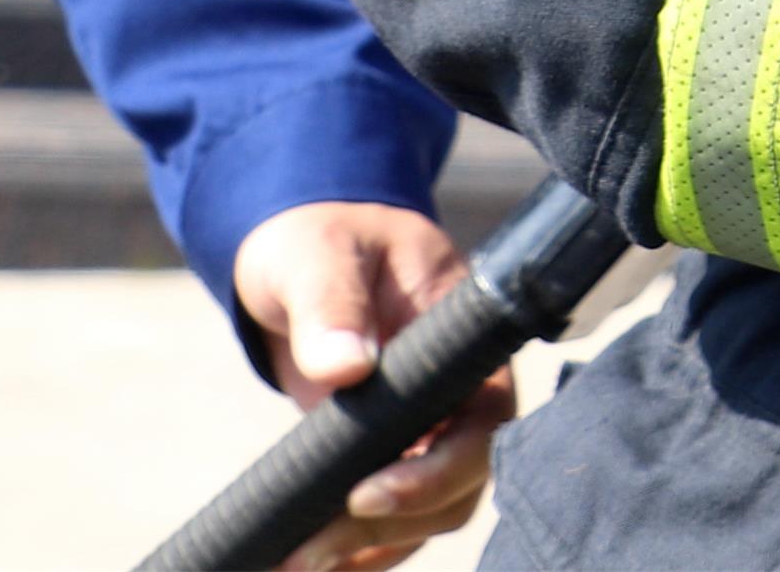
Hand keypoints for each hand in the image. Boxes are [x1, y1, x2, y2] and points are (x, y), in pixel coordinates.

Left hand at [231, 200, 502, 571]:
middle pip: (460, 486)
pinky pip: (392, 516)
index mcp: (466, 346)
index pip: (484, 427)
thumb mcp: (320, 255)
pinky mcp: (384, 452)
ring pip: (429, 514)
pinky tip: (311, 564)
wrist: (303, 253)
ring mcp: (424, 428)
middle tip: (310, 548)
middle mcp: (458, 395)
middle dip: (392, 526)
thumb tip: (344, 368)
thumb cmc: (321, 240)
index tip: (363, 494)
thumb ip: (331, 305)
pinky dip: (359, 549)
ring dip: (372, 548)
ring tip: (295, 564)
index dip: (436, 474)